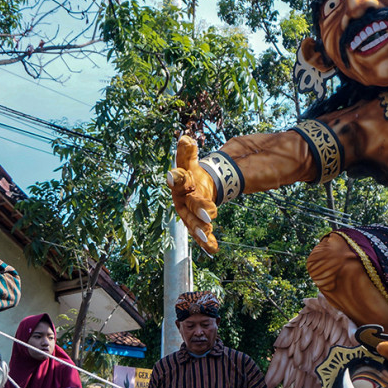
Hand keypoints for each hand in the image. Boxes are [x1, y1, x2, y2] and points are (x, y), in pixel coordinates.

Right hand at [166, 135, 219, 252]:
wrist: (194, 189)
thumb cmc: (191, 174)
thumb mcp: (189, 162)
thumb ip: (187, 152)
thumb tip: (185, 137)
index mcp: (180, 182)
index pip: (178, 178)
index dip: (177, 178)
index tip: (174, 175)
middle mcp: (181, 199)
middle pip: (190, 203)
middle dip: (199, 208)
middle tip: (210, 215)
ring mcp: (187, 213)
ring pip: (193, 222)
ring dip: (201, 229)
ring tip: (209, 235)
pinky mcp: (195, 224)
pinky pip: (200, 234)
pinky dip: (207, 242)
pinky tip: (213, 249)